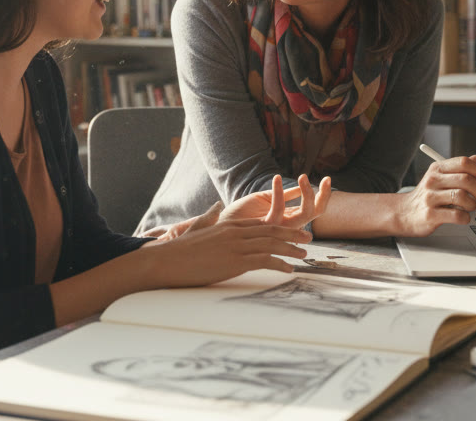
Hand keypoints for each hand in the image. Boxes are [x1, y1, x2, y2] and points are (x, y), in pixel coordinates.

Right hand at [145, 219, 311, 286]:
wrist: (167, 260)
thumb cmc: (180, 249)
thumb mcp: (198, 229)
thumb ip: (210, 218)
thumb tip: (216, 207)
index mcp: (229, 225)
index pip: (261, 224)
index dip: (280, 227)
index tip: (292, 232)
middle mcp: (236, 233)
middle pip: (271, 231)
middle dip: (292, 234)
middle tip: (307, 239)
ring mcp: (236, 247)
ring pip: (272, 244)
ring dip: (290, 249)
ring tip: (303, 255)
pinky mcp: (235, 262)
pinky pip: (264, 261)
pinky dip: (279, 264)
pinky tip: (289, 269)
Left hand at [221, 174, 331, 232]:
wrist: (220, 223)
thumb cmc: (242, 213)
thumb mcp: (266, 199)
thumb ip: (285, 195)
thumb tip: (300, 185)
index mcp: (288, 218)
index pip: (314, 210)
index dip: (324, 196)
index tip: (328, 179)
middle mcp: (286, 225)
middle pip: (314, 214)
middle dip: (324, 197)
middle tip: (327, 180)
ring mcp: (277, 227)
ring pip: (303, 215)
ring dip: (306, 193)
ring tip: (303, 176)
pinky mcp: (264, 226)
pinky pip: (279, 209)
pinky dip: (280, 192)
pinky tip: (277, 178)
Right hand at [397, 155, 475, 236]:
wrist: (404, 213)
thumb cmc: (427, 196)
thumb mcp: (440, 177)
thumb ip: (458, 169)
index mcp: (438, 168)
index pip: (464, 162)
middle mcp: (433, 180)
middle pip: (466, 179)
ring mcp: (430, 197)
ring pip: (462, 196)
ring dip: (473, 205)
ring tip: (470, 208)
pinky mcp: (430, 215)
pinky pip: (456, 215)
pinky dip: (465, 218)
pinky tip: (463, 218)